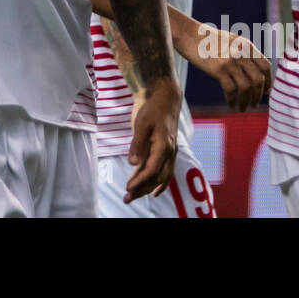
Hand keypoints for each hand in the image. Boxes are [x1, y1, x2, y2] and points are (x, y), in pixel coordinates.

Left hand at [125, 77, 179, 201]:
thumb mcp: (141, 124)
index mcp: (164, 146)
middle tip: (127, 199)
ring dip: (149, 188)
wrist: (165, 98)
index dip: (140, 181)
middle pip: (157, 177)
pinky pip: (166, 172)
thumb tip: (133, 163)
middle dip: (142, 189)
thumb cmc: (152, 109)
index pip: (152, 170)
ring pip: (162, 177)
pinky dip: (160, 183)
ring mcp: (171, 153)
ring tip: (135, 197)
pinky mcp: (168, 151)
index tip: (128, 188)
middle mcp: (170, 152)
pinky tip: (154, 191)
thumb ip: (137, 144)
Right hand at [189, 24, 271, 109]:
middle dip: (258, 95)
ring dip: (246, 101)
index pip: (266, 66)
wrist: (189, 34)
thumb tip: (257, 72)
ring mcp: (230, 61)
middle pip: (258, 79)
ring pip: (246, 87)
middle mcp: (241, 53)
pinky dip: (232, 100)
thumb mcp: (232, 41)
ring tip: (243, 108)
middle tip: (255, 104)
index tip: (266, 91)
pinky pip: (231, 89)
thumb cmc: (209, 40)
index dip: (268, 81)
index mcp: (246, 45)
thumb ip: (244, 53)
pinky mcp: (218, 69)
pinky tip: (230, 104)